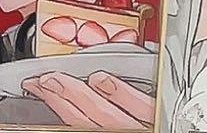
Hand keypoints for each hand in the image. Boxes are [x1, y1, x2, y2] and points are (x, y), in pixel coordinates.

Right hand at [21, 72, 154, 129]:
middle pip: (86, 116)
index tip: (39, 89)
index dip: (56, 105)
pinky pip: (140, 105)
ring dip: (79, 92)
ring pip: (106, 109)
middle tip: (39, 81)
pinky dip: (118, 91)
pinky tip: (102, 80)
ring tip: (58, 78)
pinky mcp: (167, 118)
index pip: (76, 124)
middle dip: (59, 96)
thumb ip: (106, 124)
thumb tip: (81, 119)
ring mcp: (147, 128)